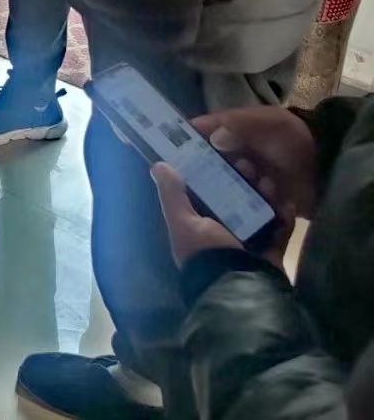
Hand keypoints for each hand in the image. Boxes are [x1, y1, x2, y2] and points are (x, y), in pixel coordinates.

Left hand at [151, 163, 292, 269]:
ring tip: (268, 180)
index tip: (221, 152)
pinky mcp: (273, 248)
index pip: (208, 189)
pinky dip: (285, 214)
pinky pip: (281, 226)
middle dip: (243, 177)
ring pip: (261, 206)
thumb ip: (172, 195)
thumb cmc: (208, 254)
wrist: (241, 290)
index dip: (215, 170)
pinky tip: (286, 201)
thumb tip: (157, 165)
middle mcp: (225, 228)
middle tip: (248, 164)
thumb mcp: (184, 224)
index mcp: (201, 222)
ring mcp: (251, 238)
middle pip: (237, 194)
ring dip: (265, 191)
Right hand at [191, 106, 318, 219]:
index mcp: (234, 129)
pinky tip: (254, 204)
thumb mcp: (270, 124)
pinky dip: (244, 203)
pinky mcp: (257, 197)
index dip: (186, 139)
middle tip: (216, 176)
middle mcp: (236, 152)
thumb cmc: (295, 140)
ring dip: (231, 187)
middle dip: (210, 168)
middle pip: (210, 160)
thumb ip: (241, 126)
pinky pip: (241, 201)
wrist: (329, 170)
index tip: (170, 151)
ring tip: (246, 189)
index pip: (203, 131)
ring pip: (224, 182)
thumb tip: (213, 138)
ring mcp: (246, 176)